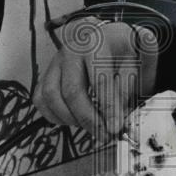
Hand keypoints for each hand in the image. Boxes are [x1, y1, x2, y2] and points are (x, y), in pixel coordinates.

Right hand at [33, 16, 157, 140]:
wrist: (115, 40)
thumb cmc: (125, 52)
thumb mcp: (135, 66)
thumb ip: (125, 92)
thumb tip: (117, 120)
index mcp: (96, 43)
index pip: (99, 80)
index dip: (107, 108)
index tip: (115, 128)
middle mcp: (71, 51)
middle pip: (71, 90)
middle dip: (88, 118)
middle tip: (104, 134)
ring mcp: (55, 62)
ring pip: (51, 96)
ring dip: (70, 118)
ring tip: (91, 126)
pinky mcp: (47, 74)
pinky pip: (40, 99)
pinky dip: (54, 115)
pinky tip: (73, 120)